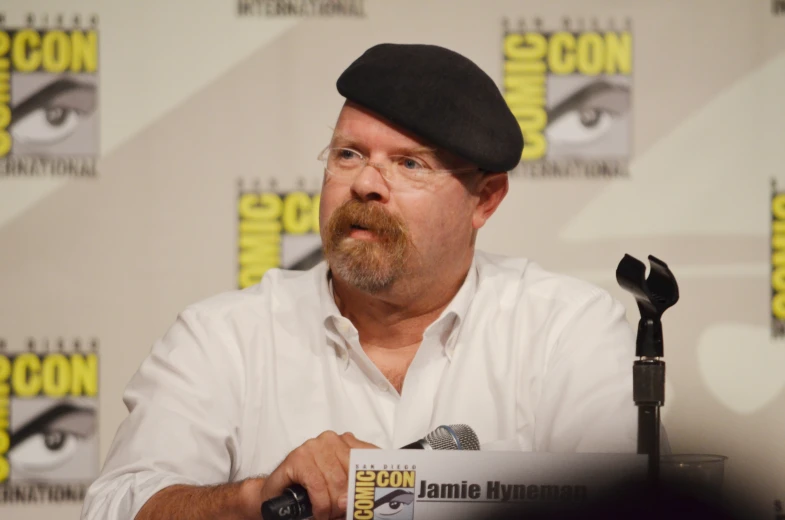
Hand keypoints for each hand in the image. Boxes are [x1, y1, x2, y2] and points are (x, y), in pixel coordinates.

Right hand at [259, 431, 378, 519]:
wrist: (278, 492)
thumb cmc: (312, 487)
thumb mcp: (340, 483)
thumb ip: (356, 483)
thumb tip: (371, 498)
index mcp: (346, 442)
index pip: (367, 459)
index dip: (368, 485)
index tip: (367, 502)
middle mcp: (331, 440)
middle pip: (352, 474)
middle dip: (347, 500)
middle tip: (341, 513)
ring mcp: (313, 446)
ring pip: (336, 481)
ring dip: (333, 505)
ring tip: (329, 514)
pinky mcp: (298, 457)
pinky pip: (318, 486)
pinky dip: (320, 504)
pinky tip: (319, 511)